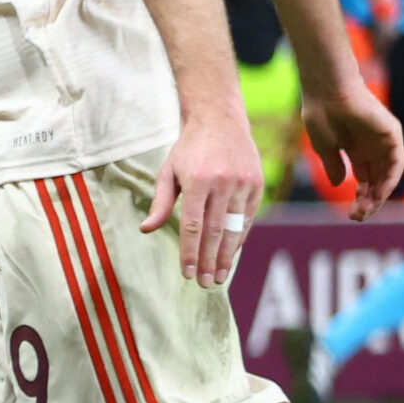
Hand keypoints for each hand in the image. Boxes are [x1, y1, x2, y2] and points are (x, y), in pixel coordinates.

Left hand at [146, 106, 262, 287]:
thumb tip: (146, 230)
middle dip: (209, 261)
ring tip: (219, 277)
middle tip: (205, 283)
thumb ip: (160, 203)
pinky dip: (239, 239)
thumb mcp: (168, 171)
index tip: (188, 273)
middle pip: (215, 232)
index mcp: (197, 180)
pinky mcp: (257, 183)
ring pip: (235, 228)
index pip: (194, 226)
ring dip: (227, 256)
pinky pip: (248, 219)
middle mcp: (223, 182)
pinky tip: (231, 255)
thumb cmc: (189, 148)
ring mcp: (243, 183)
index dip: (191, 252)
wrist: (219, 119)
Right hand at [301, 79, 403, 220]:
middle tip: (359, 217)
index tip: (351, 215)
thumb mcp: (325, 147)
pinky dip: (390, 179)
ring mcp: (383, 140)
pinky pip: (396, 162)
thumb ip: (334, 166)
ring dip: (380, 194)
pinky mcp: (391, 133)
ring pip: (387, 174)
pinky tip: (380, 193)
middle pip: (376, 180)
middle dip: (369, 200)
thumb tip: (340, 184)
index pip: (363, 180)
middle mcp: (371, 147)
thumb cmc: (321, 114)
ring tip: (367, 209)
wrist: (327, 91)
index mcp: (355, 149)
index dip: (358, 198)